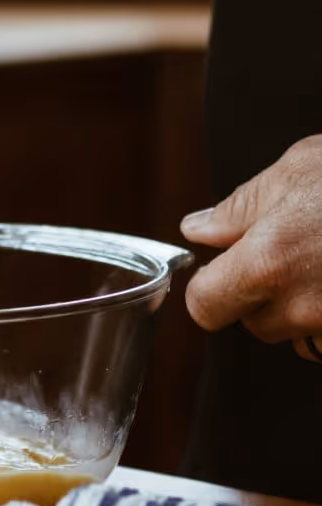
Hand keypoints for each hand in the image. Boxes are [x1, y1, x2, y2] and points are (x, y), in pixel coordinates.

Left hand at [182, 135, 321, 363]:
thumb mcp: (299, 169)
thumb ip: (241, 207)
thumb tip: (200, 229)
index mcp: (270, 260)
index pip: (205, 307)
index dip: (209, 289)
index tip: (222, 269)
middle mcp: (305, 302)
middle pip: (253, 324)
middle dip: (260, 295)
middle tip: (292, 252)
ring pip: (299, 336)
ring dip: (303, 309)